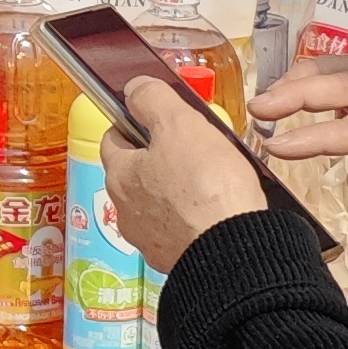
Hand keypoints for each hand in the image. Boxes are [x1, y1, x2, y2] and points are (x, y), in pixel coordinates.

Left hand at [99, 80, 278, 268]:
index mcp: (120, 174)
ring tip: (207, 182)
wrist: (234, 251)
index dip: (132, 125)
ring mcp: (149, 239)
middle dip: (157, 159)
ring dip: (173, 192)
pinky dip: (190, 221)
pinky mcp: (174, 259)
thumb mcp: (180, 124)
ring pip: (155, 205)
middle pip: (134, 174)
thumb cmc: (206, 188)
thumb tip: (134, 89)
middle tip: (190, 149)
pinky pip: (177, 232)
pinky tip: (213, 213)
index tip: (152, 120)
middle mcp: (126, 210)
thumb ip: (153, 100)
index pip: (113, 140)